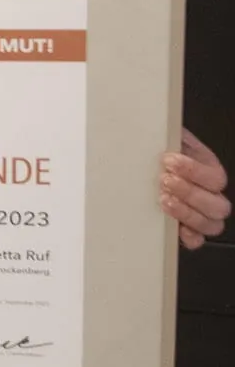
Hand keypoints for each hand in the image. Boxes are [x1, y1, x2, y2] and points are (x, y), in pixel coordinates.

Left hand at [163, 130, 228, 250]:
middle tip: (164, 180)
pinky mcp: (188, 230)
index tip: (168, 160)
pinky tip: (175, 227)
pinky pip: (197, 241)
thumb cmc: (162, 156)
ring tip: (163, 199)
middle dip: (189, 192)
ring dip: (186, 213)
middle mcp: (212, 196)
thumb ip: (171, 136)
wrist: (150, 168)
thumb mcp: (170, 141)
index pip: (215, 178)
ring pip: (210, 224)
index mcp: (211, 172)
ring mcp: (202, 216)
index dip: (193, 170)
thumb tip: (163, 126)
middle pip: (216, 204)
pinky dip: (188, 237)